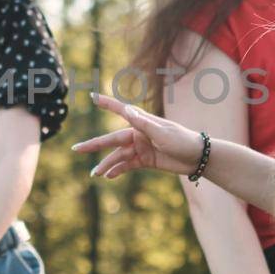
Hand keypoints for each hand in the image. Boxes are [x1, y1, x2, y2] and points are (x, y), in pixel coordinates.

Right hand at [71, 92, 204, 177]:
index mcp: (142, 123)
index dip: (106, 103)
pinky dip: (118, 170)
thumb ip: (144, 123)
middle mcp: (138, 134)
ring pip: (118, 156)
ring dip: (106, 164)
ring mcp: (141, 147)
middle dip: (94, 145)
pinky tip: (109, 176)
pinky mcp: (145, 160)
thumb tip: (128, 109)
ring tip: (94, 174)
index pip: (121, 110)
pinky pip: (127, 165)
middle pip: (112, 139)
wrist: (197, 158)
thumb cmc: (182, 140)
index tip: (92, 96)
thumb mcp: (163, 132)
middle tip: (76, 149)